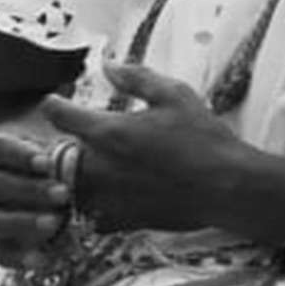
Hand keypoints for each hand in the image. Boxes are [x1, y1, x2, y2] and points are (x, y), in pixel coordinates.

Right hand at [0, 129, 81, 269]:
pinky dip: (20, 257)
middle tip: (64, 193)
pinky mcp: (0, 245)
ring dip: (21, 222)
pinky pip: (0, 255)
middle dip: (28, 190)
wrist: (75, 198)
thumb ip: (65, 121)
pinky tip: (44, 257)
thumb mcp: (67, 140)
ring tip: (55, 223)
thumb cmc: (66, 165)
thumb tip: (52, 104)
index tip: (46, 160)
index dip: (16, 155)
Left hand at [36, 62, 264, 237]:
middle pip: (54, 156)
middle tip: (73, 141)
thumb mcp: (175, 96)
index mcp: (107, 132)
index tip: (58, 103)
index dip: (55, 105)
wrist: (230, 188)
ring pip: (66, 188)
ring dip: (69, 178)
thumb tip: (108, 65)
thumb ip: (136, 78)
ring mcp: (106, 196)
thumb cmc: (205, 139)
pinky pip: (88, 216)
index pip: (57, 114)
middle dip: (58, 147)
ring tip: (88, 169)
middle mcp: (98, 166)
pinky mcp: (120, 220)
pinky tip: (106, 197)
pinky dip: (89, 207)